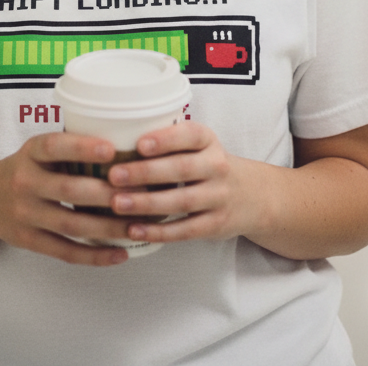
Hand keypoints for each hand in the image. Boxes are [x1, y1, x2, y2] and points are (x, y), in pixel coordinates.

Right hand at [0, 132, 133, 266]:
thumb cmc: (27, 168)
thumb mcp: (37, 150)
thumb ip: (69, 146)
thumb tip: (125, 142)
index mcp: (30, 153)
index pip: (53, 147)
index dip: (81, 148)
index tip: (111, 149)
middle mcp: (24, 182)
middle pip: (68, 190)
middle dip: (105, 194)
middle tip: (140, 194)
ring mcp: (25, 214)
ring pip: (70, 225)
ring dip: (107, 227)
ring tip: (137, 226)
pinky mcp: (28, 240)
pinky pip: (64, 252)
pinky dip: (94, 255)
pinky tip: (120, 254)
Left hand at [106, 123, 257, 244]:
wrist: (253, 196)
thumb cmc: (209, 165)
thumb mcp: (199, 145)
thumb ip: (170, 142)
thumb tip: (117, 141)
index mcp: (208, 140)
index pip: (189, 135)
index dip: (165, 140)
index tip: (139, 144)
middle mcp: (217, 166)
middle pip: (181, 169)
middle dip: (145, 173)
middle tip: (114, 175)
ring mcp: (219, 197)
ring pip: (182, 201)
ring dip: (147, 203)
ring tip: (117, 203)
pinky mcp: (216, 225)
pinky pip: (185, 229)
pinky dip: (159, 231)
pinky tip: (134, 230)